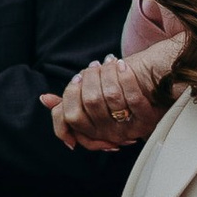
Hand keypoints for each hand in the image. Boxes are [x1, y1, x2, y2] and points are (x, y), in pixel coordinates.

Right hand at [46, 39, 180, 150]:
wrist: (152, 102)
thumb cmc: (118, 106)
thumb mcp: (90, 108)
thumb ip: (67, 105)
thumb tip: (44, 99)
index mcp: (93, 133)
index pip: (71, 116)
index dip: (72, 94)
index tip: (78, 77)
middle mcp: (109, 134)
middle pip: (91, 103)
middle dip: (91, 79)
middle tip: (94, 65)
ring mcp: (129, 128)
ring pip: (112, 97)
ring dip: (108, 74)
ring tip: (108, 61)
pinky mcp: (147, 120)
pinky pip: (134, 98)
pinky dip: (127, 78)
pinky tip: (122, 64)